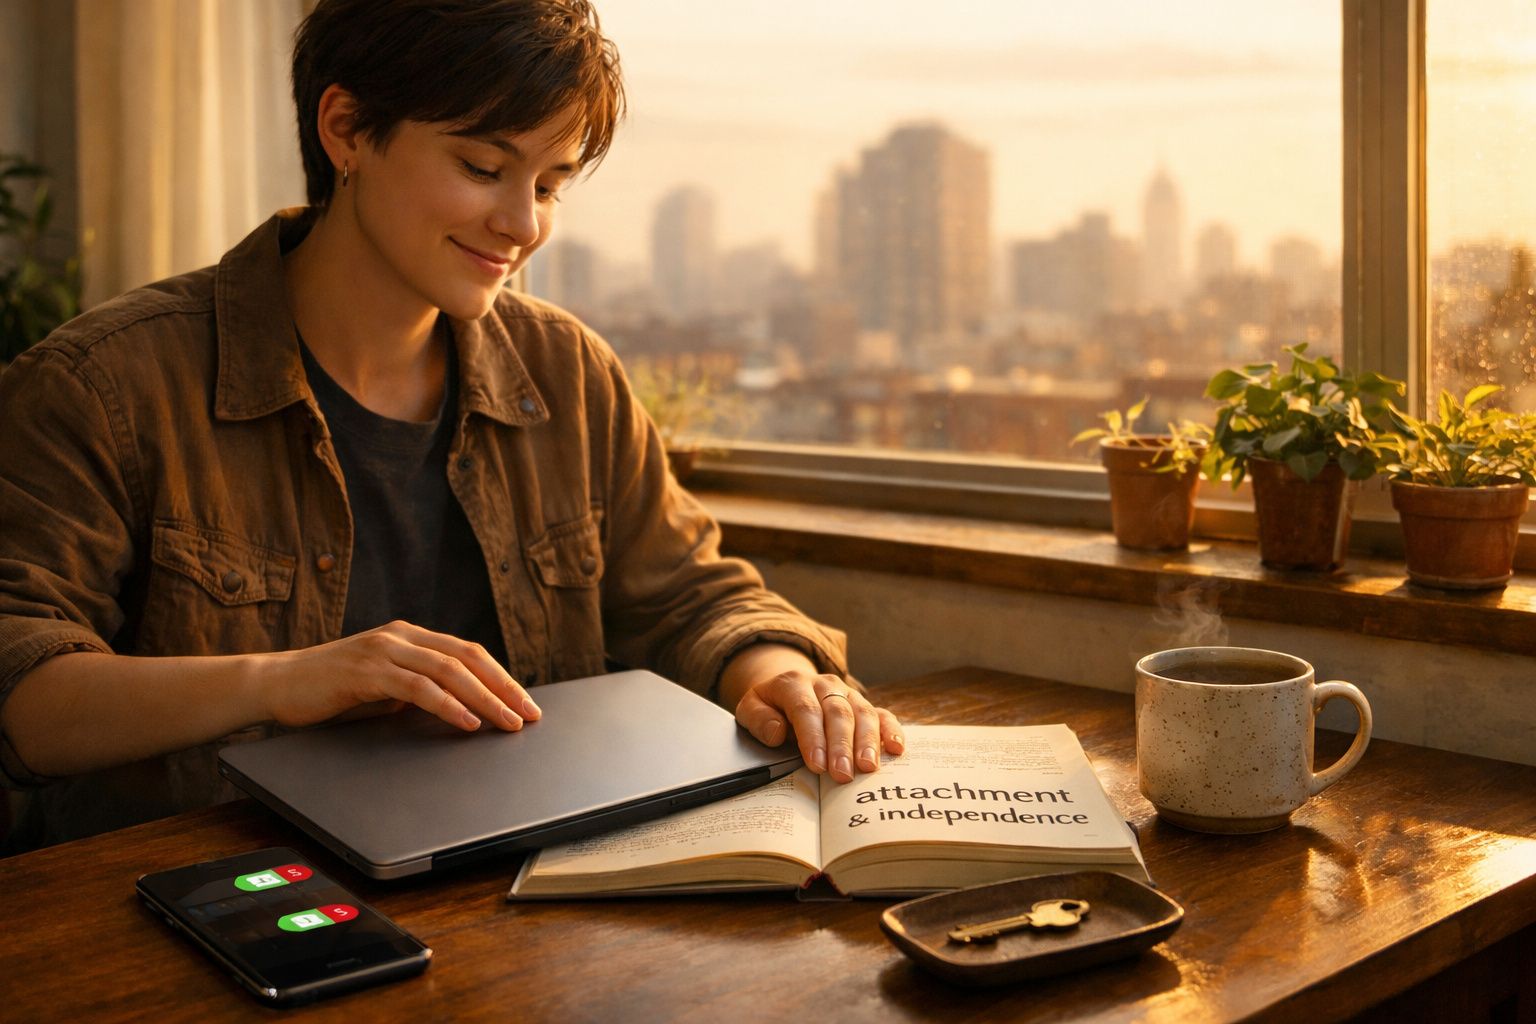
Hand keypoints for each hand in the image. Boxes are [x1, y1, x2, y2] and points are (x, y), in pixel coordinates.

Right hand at [262, 620, 539, 732]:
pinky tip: (466, 722)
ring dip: (484, 698)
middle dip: (504, 687)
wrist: (276, 685)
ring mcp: (383, 650)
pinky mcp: (365, 671)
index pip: (469, 653)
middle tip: (529, 715)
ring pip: (448, 670)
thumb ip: (419, 690)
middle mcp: (401, 637)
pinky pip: (417, 687)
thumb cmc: (331, 691)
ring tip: (507, 722)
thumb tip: (464, 710)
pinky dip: (447, 705)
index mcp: (410, 637)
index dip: (502, 677)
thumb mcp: (384, 688)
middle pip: (468, 658)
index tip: (527, 703)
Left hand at [720, 644, 903, 782]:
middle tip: (843, 775)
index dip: (812, 738)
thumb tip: (777, 732)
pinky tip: (897, 749)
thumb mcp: (750, 709)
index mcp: (794, 683)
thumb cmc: (769, 707)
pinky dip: (892, 731)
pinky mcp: (863, 705)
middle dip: (841, 746)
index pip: (806, 710)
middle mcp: (825, 684)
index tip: (817, 766)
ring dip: (867, 742)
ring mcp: (848, 694)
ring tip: (868, 768)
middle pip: (837, 713)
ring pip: (863, 713)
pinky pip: (882, 715)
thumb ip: (758, 719)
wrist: (789, 690)